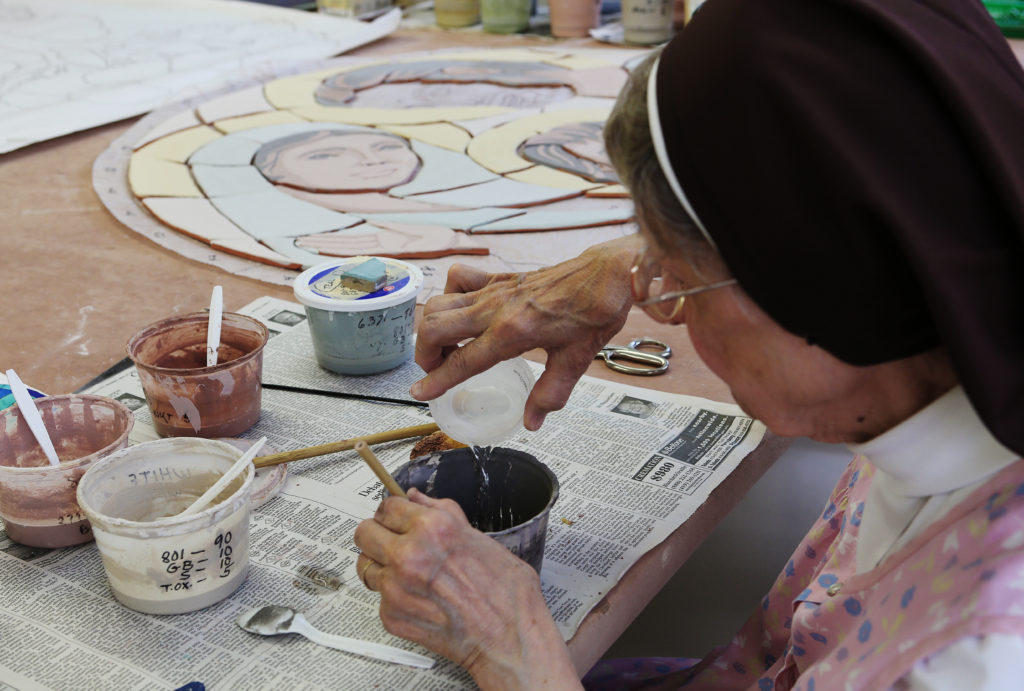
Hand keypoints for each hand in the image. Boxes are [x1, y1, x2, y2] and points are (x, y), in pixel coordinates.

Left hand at [354, 489, 579, 688]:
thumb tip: (417, 498)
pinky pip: (380, 598)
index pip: (386, 506)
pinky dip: (395, 598)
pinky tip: (422, 601)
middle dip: (378, 535)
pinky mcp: (391, 617)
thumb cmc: (505, 592)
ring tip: (411, 576)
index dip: (393, 512)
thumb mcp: (480, 538)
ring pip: (367, 566)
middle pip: (363, 533)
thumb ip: (442, 513)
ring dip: (383, 568)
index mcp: (431, 528)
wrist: (510, 639)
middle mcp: (408, 555)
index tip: (396, 519)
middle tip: (394, 543)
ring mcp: (395, 588)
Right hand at [411, 234, 641, 430]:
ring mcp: (494, 290)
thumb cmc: (594, 312)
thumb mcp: (575, 360)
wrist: (607, 273)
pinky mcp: (499, 278)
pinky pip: (459, 279)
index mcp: (513, 333)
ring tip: (448, 347)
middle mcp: (495, 309)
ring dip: (433, 327)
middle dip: (425, 354)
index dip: (437, 381)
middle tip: (437, 370)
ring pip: (440, 303)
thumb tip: (533, 422)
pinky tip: (464, 311)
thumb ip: (550, 393)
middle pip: (435, 327)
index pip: (463, 361)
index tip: (419, 393)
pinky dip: (450, 294)